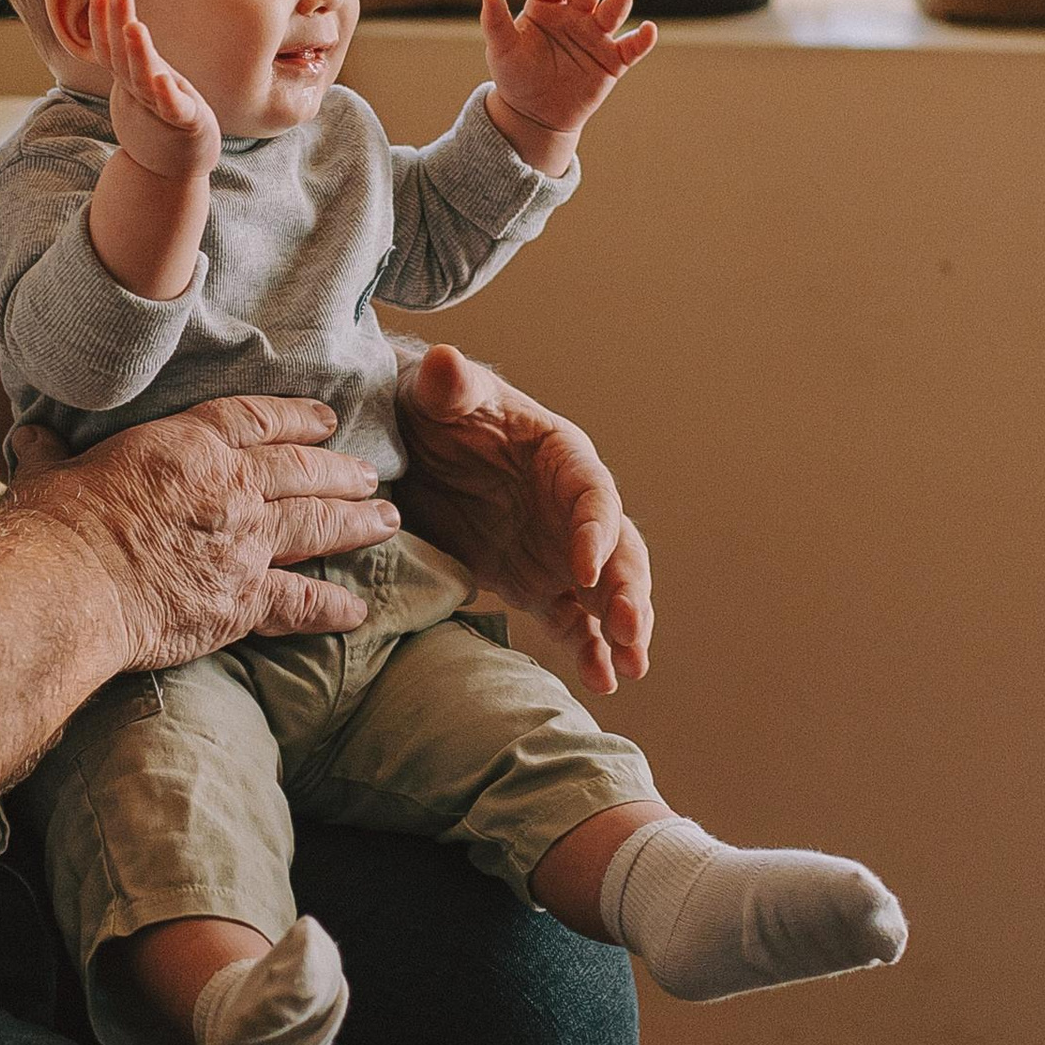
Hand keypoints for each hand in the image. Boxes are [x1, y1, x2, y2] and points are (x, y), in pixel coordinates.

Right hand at [9, 395, 398, 668]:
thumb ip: (50, 453)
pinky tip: (356, 611)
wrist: (68, 585)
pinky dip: (332, 607)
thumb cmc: (52, 525)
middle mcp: (229, 487)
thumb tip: (28, 435)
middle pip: (301, 470)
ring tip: (385, 519)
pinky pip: (301, 601)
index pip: (254, 420)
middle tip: (369, 473)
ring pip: (317, 524)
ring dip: (356, 521)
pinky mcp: (244, 600)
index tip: (323, 419)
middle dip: (340, 470)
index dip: (294, 417)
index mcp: (185, 444)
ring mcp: (244, 543)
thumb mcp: (50, 473)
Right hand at [94, 0, 220, 181]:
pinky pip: (173, 108)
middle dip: (118, 23)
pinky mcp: (185, 124)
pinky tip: (163, 78)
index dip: (103, 21)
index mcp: (129, 79)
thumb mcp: (141, 83)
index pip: (110, 48)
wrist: (170, 171)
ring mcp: (159, 109)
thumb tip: (121, 21)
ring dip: (139, 54)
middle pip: (123, 57)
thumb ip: (131, 58)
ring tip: (134, 26)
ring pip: (144, 79)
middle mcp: (139, 92)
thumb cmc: (160, 119)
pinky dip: (167, 95)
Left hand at [393, 343, 651, 697]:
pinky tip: (602, 683)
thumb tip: (444, 362)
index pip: (593, 496)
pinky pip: (571, 620)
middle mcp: (573, 509)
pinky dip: (588, 650)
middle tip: (631, 633)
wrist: (413, 446)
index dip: (595, 531)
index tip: (582, 569)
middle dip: (629, 592)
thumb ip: (447, 385)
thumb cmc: (435, 409)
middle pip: (619, 551)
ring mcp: (559, 551)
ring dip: (622, 630)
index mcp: (562, 458)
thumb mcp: (437, 395)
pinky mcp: (538, 583)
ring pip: (606, 594)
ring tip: (630, 669)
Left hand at [481, 0, 658, 146]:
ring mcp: (595, 37)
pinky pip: (630, 48)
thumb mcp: (501, 49)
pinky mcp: (611, 61)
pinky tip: (648, 30)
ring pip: (611, 12)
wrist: (534, 113)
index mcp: (545, 7)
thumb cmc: (515, 76)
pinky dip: (642, 40)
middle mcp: (573, 16)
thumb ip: (495, 22)